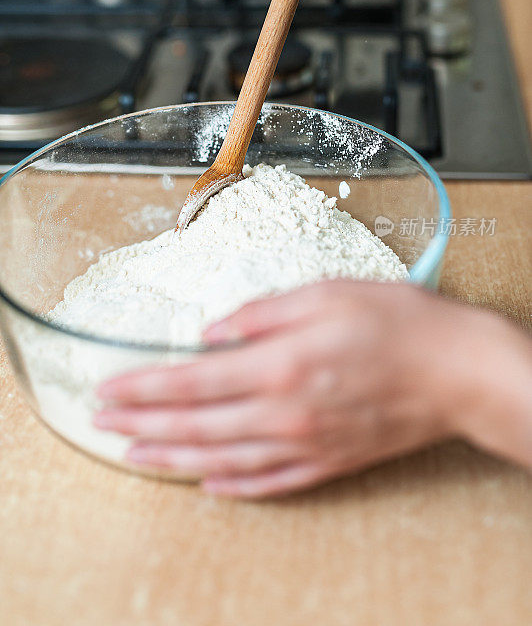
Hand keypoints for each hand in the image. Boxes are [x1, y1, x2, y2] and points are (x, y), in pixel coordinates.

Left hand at [95, 280, 531, 497]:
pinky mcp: (329, 462)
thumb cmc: (399, 323)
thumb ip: (263, 312)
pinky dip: (233, 486)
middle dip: (144, 422)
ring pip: (223, 459)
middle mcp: (285, 412)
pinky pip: (270, 482)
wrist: (459, 370)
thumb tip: (216, 330)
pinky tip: (209, 485)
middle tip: (106, 421)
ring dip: (174, 457)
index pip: (192, 380)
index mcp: (281, 364)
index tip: (110, 388)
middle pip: (197, 424)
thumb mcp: (326, 293)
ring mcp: (306, 444)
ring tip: (137, 455)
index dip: (145, 386)